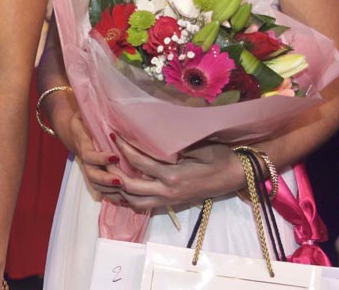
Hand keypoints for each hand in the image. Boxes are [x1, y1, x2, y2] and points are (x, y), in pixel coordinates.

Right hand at [54, 110, 123, 200]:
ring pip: (96, 185)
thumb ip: (94, 110)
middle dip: (107, 180)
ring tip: (127, 194)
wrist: (71, 129)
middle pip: (92, 175)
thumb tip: (111, 101)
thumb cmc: (84, 118)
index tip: (115, 156)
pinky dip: (111, 196)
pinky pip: (100, 189)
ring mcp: (88, 168)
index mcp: (82, 142)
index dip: (100, 158)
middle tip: (122, 182)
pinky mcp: (94, 174)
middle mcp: (84, 158)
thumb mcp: (85, 111)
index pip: (89, 154)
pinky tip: (126, 199)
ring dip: (110, 191)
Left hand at [107, 136, 241, 211]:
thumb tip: (152, 134)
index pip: (140, 163)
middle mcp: (167, 191)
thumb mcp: (199, 146)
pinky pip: (144, 205)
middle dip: (113, 173)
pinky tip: (120, 187)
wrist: (235, 176)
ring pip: (134, 201)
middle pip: (130, 187)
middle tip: (103, 157)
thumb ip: (175, 144)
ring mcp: (168, 200)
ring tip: (106, 173)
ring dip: (118, 190)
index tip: (113, 135)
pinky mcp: (170, 203)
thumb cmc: (220, 157)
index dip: (124, 148)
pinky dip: (129, 198)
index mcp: (174, 176)